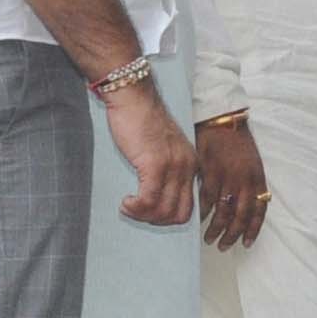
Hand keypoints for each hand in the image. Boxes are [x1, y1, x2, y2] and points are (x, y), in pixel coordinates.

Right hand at [104, 79, 197, 225]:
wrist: (133, 96)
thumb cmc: (140, 119)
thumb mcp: (161, 148)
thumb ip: (165, 169)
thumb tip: (155, 195)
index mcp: (190, 164)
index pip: (189, 205)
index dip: (168, 216)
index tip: (150, 212)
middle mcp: (186, 167)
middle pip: (179, 214)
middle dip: (156, 220)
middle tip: (137, 212)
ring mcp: (172, 166)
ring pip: (164, 210)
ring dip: (143, 216)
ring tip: (129, 207)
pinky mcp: (155, 164)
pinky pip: (149, 200)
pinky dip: (136, 207)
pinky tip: (126, 202)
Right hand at [196, 118, 269, 250]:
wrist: (222, 120)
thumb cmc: (236, 142)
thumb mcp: (252, 163)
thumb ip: (249, 185)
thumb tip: (242, 206)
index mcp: (257, 179)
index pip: (258, 211)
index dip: (252, 230)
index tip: (246, 244)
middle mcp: (245, 181)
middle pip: (240, 216)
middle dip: (232, 235)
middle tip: (223, 246)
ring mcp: (228, 177)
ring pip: (223, 211)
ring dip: (216, 229)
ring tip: (209, 238)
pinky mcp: (211, 172)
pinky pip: (207, 199)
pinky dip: (203, 213)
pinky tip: (198, 220)